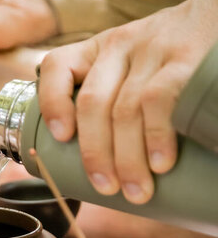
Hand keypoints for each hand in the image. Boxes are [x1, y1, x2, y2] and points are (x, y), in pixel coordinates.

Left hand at [38, 0, 217, 203]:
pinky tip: (160, 163)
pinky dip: (156, 137)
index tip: (61, 137)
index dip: (52, 103)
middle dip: (95, 154)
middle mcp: (120, 46)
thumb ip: (116, 101)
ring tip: (137, 191)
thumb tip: (107, 170)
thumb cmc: (173, 60)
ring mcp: (152, 51)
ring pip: (125, 109)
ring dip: (128, 159)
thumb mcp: (136, 67)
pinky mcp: (184, 59)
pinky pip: (160, 100)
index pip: (58, 66)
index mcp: (100, 51)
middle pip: (93, 103)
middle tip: (106, 189)